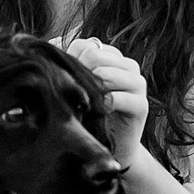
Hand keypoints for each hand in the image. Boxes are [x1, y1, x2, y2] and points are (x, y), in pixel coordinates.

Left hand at [60, 35, 148, 167]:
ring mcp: (138, 84)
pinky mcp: (142, 105)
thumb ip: (71, 67)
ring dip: (90, 90)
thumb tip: (52, 45)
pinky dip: (102, 105)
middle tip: (73, 94)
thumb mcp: (80, 87)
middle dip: (79, 74)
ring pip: (106, 73)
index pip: (87, 45)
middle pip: (95, 55)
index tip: (67, 81)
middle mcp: (129, 66)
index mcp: (114, 58)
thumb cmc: (91, 114)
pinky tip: (95, 112)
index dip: (71, 61)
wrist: (111, 148)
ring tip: (83, 104)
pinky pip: (118, 97)